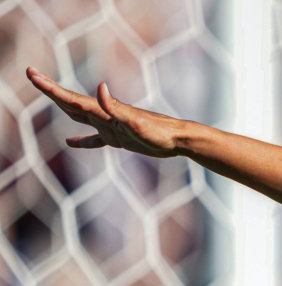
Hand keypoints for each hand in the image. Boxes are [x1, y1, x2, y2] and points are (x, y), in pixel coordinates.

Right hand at [26, 67, 184, 157]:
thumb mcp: (136, 122)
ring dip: (63, 107)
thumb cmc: (159, 131)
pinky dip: (82, 140)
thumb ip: (115, 107)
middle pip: (71, 102)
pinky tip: (71, 143)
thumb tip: (100, 86)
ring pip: (80, 116)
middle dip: (51, 90)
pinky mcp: (119, 139)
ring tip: (48, 96)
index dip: (50, 88)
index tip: (32, 75)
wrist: (178, 139)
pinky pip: (95, 139)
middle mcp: (104, 115)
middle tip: (32, 75)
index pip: (71, 99)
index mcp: (104, 111)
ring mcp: (111, 126)